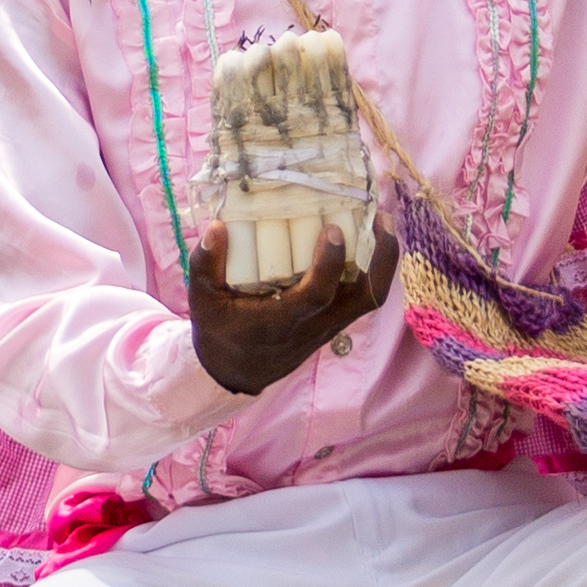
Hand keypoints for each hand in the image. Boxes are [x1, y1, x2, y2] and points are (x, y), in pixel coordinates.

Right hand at [184, 221, 399, 396]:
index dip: (328, 264)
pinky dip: (375, 268)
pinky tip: (371, 238)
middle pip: (363, 299)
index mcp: (281, 321)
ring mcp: (330, 324)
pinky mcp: (335, 320)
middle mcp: (314, 325)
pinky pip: (364, 296)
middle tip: (379, 216)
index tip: (333, 230)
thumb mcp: (203, 301)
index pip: (316, 297)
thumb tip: (218, 226)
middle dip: (379, 259)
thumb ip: (206, 265)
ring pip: (370, 297)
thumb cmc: (220, 330)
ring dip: (383, 261)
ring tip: (384, 220)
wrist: (237, 370)